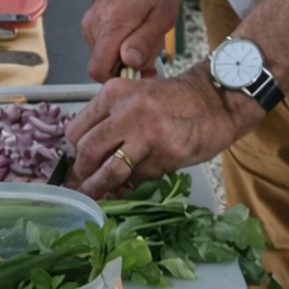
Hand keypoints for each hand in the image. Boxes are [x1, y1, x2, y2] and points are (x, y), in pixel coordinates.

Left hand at [60, 70, 262, 198]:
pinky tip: (131, 186)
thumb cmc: (174, 101)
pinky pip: (141, 177)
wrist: (215, 101)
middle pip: (88, 150)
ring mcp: (148, 133)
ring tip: (93, 196)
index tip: (76, 163)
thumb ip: (111, 119)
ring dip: (98, 187)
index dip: (74, 151)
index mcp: (114, 93)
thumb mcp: (135, 97)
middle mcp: (127, 110)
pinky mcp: (168, 154)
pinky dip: (133, 185)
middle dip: (81, 172)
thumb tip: (88, 154)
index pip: (77, 128)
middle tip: (79, 185)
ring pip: (111, 169)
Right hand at [80, 0, 180, 81]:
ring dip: (123, 54)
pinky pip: (101, 44)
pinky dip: (117, 44)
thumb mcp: (162, 15)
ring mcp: (89, 22)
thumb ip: (145, 42)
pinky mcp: (90, 20)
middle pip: (103, 64)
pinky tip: (133, 29)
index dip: (118, 78)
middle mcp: (94, 25)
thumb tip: (130, 64)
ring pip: (103, 55)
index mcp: (111, 25)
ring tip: (143, 34)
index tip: (140, 71)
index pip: (98, 70)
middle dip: (126, 65)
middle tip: (150, 49)